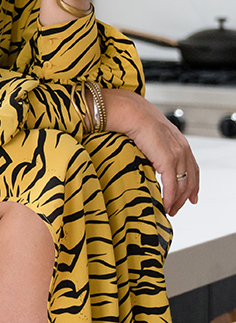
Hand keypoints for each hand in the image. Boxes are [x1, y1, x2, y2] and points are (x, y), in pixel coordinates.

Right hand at [103, 89, 199, 216]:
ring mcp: (177, 154)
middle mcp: (182, 148)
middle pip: (191, 179)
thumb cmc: (134, 120)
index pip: (193, 168)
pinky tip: (165, 205)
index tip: (192, 197)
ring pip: (183, 185)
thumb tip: (150, 164)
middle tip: (177, 209)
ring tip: (169, 210)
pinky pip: (172, 185)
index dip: (193, 184)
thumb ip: (155, 150)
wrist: (130, 112)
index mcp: (180, 142)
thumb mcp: (151, 136)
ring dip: (177, 201)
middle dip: (185, 197)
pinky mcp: (168, 160)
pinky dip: (170, 198)